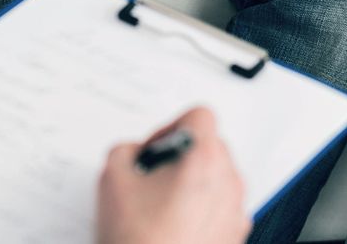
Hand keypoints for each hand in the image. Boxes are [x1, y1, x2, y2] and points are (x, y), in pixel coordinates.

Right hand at [97, 107, 250, 243]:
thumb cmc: (140, 240)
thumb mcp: (112, 181)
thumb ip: (124, 151)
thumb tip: (135, 153)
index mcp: (204, 158)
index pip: (200, 115)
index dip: (171, 126)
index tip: (155, 149)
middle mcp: (228, 180)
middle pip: (210, 146)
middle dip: (181, 157)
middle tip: (152, 180)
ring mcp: (235, 209)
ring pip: (216, 178)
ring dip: (191, 184)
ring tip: (160, 208)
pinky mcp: (235, 234)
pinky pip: (220, 207)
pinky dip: (201, 210)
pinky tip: (173, 227)